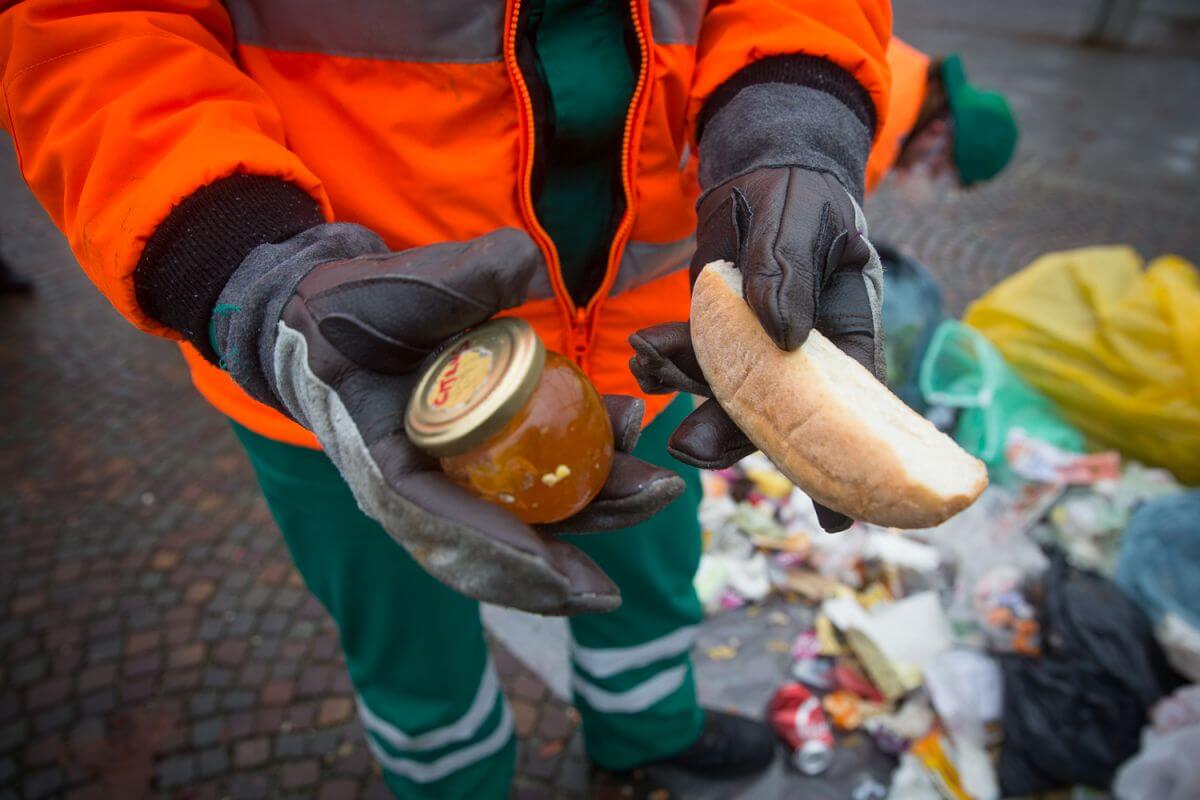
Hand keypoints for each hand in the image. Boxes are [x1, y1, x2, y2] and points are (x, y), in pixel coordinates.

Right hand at [215, 225, 683, 613]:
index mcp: (384, 463)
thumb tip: (532, 260)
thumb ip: (465, 277)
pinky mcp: (470, 466)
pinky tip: (623, 446)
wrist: (332, 315)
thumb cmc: (358, 307)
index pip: (443, 525)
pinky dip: (576, 481)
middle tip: (631, 550)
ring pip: (520, 523)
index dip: (505, 552)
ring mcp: (445, 483)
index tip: (565, 572)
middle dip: (563, 560)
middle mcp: (415, 491)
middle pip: (494, 544)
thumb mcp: (400, 287)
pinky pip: (526, 493)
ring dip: (589, 513)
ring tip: (653, 488)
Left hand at [630, 167, 883, 532]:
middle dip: (734, 437)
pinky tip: (643, 357)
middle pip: (778, 415)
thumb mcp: (801, 218)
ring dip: (687, 395)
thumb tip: (784, 335)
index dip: (844, 463)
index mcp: (844, 331)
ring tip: (650, 376)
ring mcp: (756, 345)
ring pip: (726, 393)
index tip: (835, 519)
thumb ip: (790, 268)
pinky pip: (691, 361)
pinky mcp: (715, 331)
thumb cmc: (800, 188)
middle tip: (689, 450)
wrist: (760, 164)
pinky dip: (664, 361)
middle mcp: (801, 352)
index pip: (853, 406)